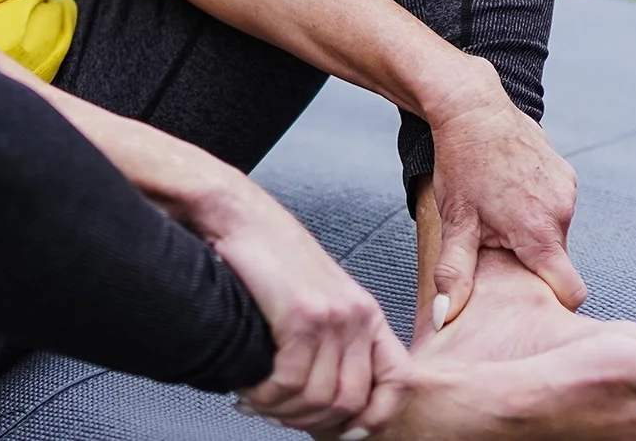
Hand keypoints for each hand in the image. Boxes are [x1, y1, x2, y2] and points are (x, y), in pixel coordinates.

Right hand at [195, 179, 413, 436]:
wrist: (239, 216)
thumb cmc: (268, 256)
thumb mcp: (316, 296)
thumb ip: (330, 338)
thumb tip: (321, 396)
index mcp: (366, 312)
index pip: (397, 382)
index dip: (373, 418)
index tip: (343, 432)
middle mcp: (358, 315)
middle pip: (349, 402)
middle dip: (309, 422)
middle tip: (275, 414)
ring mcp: (332, 316)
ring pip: (317, 398)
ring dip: (280, 411)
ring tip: (255, 402)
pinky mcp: (300, 316)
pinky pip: (289, 382)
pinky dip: (264, 396)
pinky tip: (248, 389)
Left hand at [425, 65, 585, 323]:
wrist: (473, 108)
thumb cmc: (461, 165)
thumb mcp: (455, 223)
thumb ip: (456, 275)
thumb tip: (447, 318)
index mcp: (538, 232)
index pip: (570, 290)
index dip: (551, 301)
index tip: (528, 298)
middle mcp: (562, 212)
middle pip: (556, 260)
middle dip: (529, 260)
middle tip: (494, 242)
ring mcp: (568, 190)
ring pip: (556, 233)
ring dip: (532, 232)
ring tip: (499, 211)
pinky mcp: (567, 173)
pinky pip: (558, 207)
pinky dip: (538, 208)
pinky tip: (510, 190)